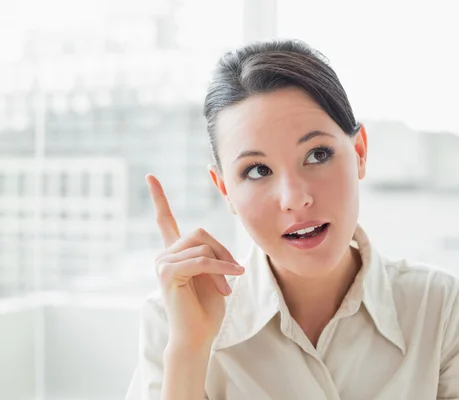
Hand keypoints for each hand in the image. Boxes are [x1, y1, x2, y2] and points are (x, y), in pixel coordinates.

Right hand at [147, 174, 243, 347]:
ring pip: (202, 246)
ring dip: (222, 264)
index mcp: (174, 253)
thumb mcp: (213, 272)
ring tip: (228, 285)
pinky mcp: (168, 274)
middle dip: (222, 250)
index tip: (150, 177)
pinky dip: (220, 268)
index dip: (158, 198)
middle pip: (199, 232)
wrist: (198, 336)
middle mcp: (164, 255)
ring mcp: (163, 264)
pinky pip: (201, 260)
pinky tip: (231, 279)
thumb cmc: (207, 307)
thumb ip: (210, 252)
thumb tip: (212, 244)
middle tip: (235, 272)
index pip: (164, 220)